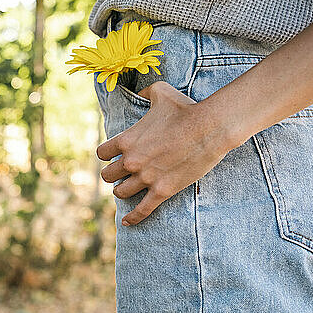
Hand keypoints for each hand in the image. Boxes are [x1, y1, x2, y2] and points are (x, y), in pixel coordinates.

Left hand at [97, 81, 234, 225]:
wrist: (210, 127)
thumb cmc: (185, 108)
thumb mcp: (160, 92)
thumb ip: (145, 91)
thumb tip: (141, 89)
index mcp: (126, 140)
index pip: (102, 154)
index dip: (107, 155)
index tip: (114, 156)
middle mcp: (131, 161)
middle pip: (108, 176)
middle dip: (114, 175)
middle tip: (122, 173)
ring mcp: (146, 178)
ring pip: (121, 193)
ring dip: (123, 191)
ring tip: (128, 189)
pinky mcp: (162, 191)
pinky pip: (142, 210)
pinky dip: (133, 218)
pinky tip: (127, 223)